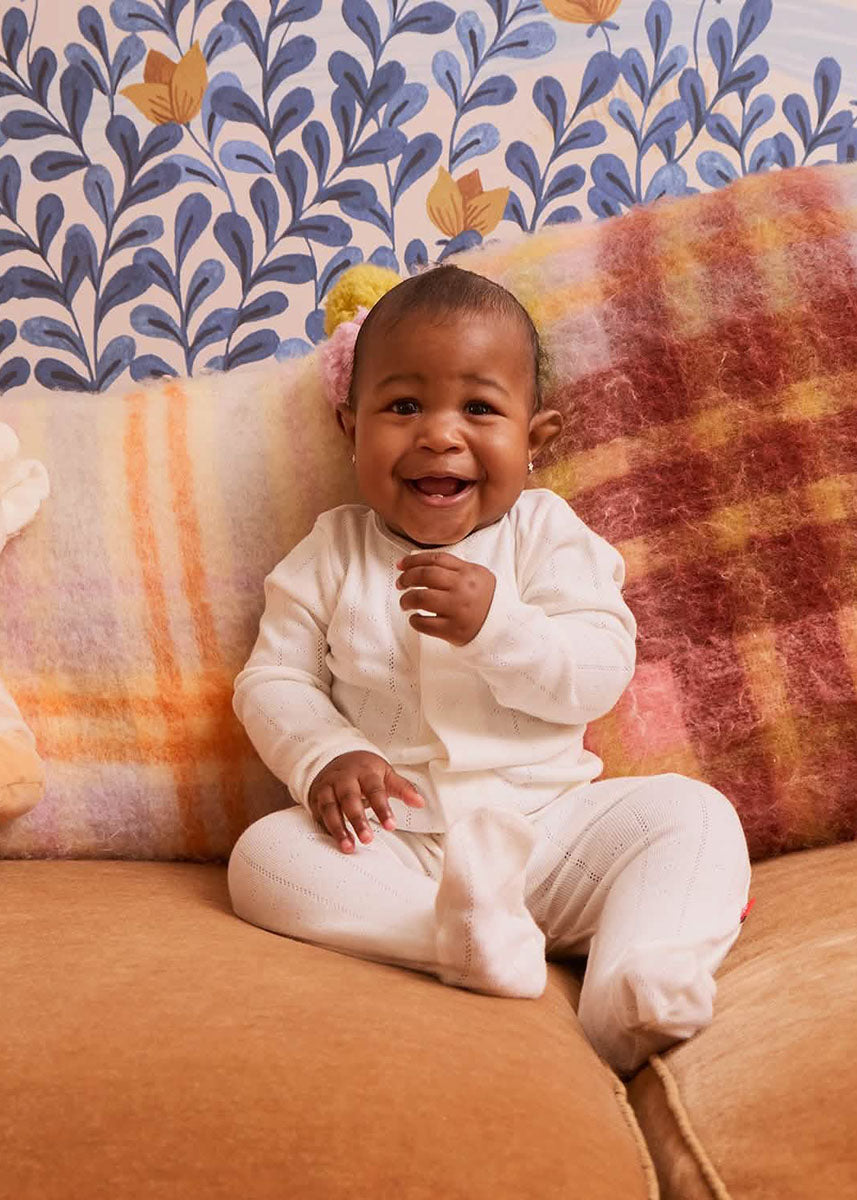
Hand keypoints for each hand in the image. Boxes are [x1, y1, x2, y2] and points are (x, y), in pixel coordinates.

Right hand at [308, 751, 424, 853]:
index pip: (375, 789)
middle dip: (357, 820)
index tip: (391, 826)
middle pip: (349, 798)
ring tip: (348, 847)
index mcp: (365, 771)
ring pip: (331, 808)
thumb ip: (403, 788)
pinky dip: (326, 829)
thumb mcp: (385, 774)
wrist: (337, 756)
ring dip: (339, 829)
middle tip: (367, 839)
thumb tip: (420, 802)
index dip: (382, 808)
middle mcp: (344, 778)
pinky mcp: (316, 798)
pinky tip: (335, 842)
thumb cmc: (365, 770)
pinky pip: (320, 815)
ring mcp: (328, 787)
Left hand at [396, 551, 495, 645]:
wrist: (504, 627)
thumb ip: (453, 568)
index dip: (413, 561)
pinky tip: (415, 619)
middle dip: (407, 578)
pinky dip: (415, 620)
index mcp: (468, 572)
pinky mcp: (453, 630)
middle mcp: (463, 589)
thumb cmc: (486, 600)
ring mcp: (458, 610)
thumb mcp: (477, 576)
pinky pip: (425, 624)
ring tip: (405, 602)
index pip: (435, 559)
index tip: (401, 565)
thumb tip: (418, 563)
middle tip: (401, 583)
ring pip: (421, 598)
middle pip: (425, 575)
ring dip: (407, 599)